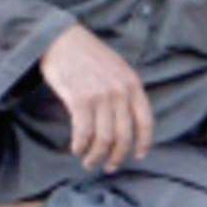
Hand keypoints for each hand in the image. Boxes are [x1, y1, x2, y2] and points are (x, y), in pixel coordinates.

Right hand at [39, 24, 152, 171]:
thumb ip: (124, 90)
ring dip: (96, 155)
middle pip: (124, 135)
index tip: (138, 155)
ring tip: (89, 162)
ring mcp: (100, 96)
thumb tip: (123, 119)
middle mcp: (120, 92)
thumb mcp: (116, 68)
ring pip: (104, 138)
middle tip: (109, 167)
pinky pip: (84, 132)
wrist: (61, 39)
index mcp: (133, 84)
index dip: (143, 142)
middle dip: (117, 156)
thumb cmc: (86, 54)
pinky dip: (81, 146)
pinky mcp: (80, 100)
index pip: (145, 121)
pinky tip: (77, 149)